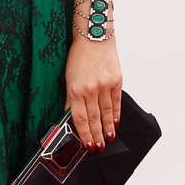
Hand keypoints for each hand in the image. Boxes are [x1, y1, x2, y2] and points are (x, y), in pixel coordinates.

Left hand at [64, 35, 121, 150]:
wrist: (94, 37)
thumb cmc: (79, 54)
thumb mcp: (68, 75)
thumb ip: (71, 96)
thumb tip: (70, 114)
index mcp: (75, 89)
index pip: (79, 118)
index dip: (84, 134)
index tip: (87, 144)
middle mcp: (90, 89)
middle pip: (94, 118)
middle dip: (96, 135)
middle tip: (99, 147)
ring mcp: (104, 85)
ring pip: (106, 113)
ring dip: (108, 128)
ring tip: (108, 138)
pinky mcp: (116, 81)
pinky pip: (116, 102)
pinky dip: (116, 114)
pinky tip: (116, 123)